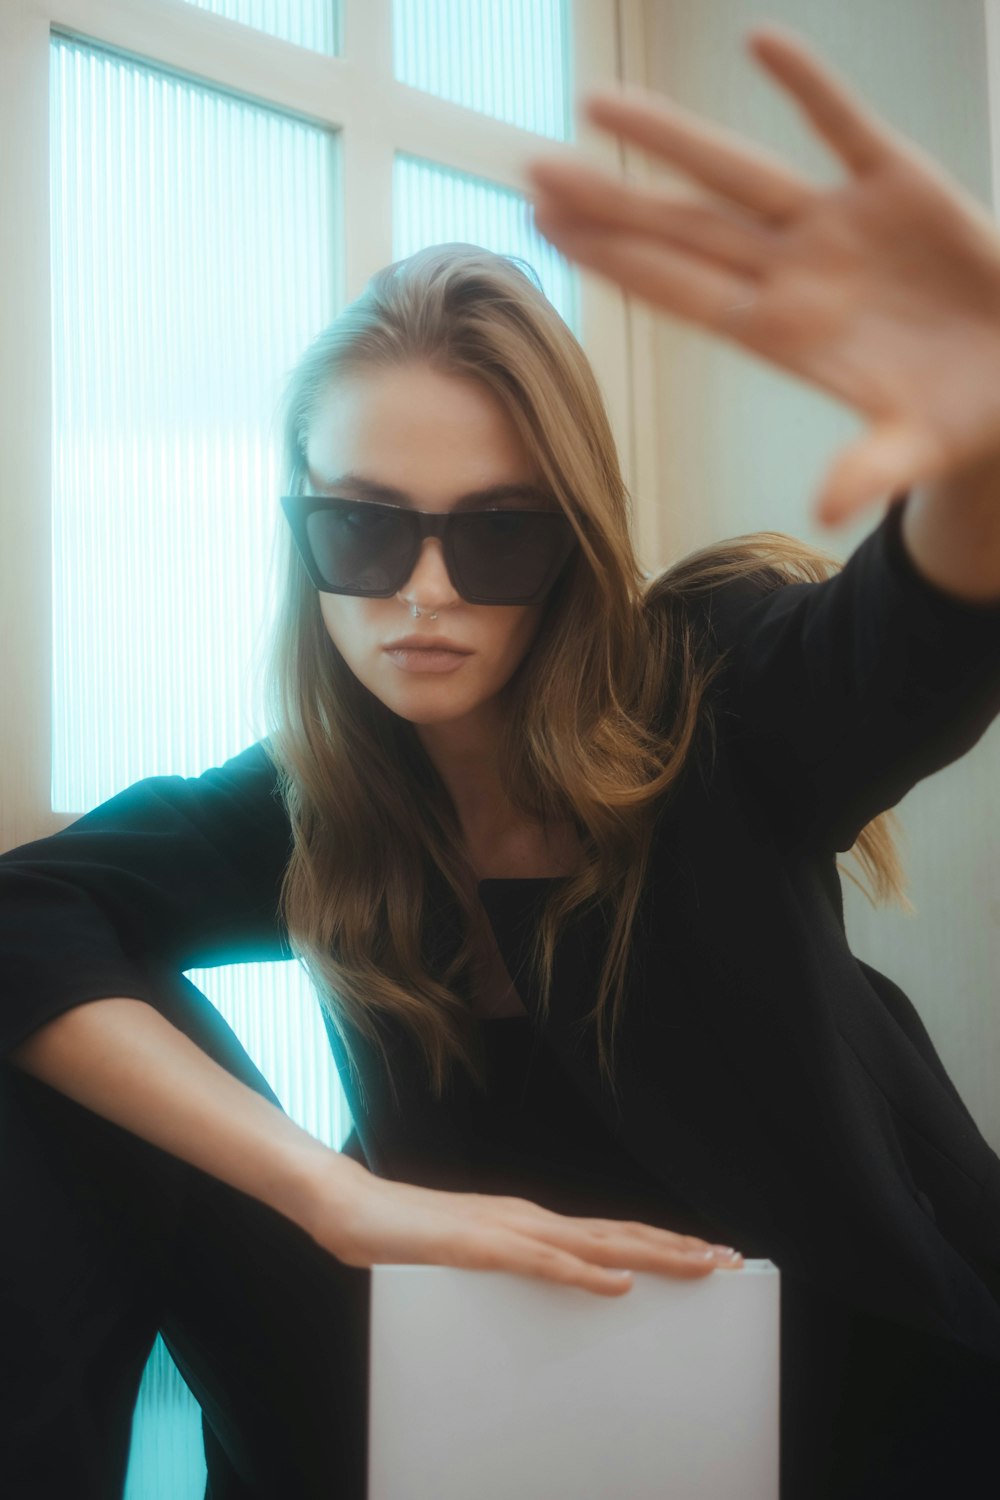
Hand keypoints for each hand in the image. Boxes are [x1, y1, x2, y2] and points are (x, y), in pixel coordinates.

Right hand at [304, 1157, 742, 1296]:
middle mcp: (530, 1218)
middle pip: (619, 1234)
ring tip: (698, 1265)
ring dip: (651, 1255)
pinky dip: (584, 1272)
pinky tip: (617, 1281)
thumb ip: (513, 1267)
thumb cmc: (408, 1235)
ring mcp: (507, 1228)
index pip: (611, 1235)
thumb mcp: (473, 1257)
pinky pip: (541, 1262)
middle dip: (678, 1248)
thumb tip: (552, 1284)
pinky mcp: (480, 1245)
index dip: (662, 1244)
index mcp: (530, 1223)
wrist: (352, 1207)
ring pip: (595, 1243)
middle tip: (730, 1259)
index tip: (707, 1255)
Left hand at [525, 24, 999, 529]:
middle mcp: (796, 272)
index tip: (549, 233)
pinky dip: (810, 87)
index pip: (681, 292)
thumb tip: (827, 509)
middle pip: (684, 230)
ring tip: (597, 102)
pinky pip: (847, 126)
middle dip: (610, 200)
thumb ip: (871, 469)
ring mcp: (841, 225)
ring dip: (670, 137)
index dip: (616, 262)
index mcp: (785, 335)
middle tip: (530, 169)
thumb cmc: (962, 413)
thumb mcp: (918, 447)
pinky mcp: (902, 183)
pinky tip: (761, 44)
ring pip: (740, 171)